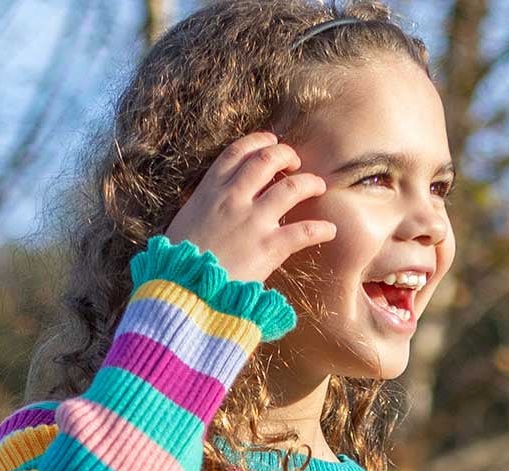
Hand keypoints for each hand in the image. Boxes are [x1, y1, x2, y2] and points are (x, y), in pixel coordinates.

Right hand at [164, 132, 336, 286]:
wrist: (184, 291)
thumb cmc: (178, 263)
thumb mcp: (184, 223)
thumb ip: (203, 208)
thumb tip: (213, 206)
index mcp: (210, 190)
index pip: (237, 152)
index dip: (258, 141)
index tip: (271, 141)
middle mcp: (233, 198)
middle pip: (268, 160)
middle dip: (286, 155)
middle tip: (296, 163)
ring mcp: (253, 221)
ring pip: (291, 187)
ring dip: (310, 183)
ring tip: (318, 187)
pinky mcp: (269, 248)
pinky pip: (304, 231)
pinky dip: (320, 229)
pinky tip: (329, 230)